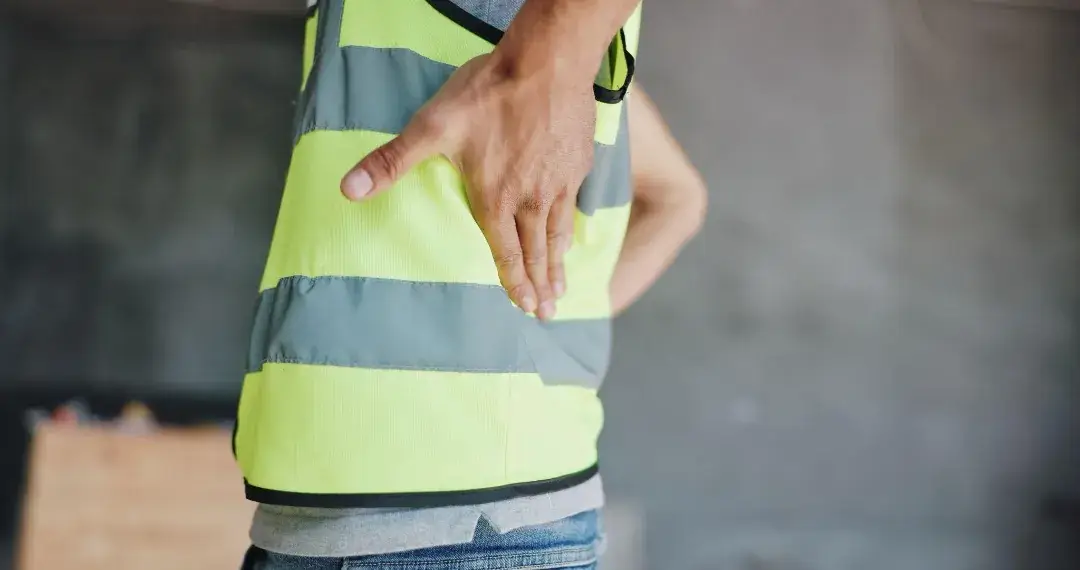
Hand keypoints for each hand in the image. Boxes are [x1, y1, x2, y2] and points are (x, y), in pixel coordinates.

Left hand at [340, 53, 595, 320]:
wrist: (546, 62)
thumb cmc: (488, 94)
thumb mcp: (432, 128)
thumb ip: (391, 162)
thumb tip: (347, 190)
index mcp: (497, 199)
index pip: (506, 252)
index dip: (514, 282)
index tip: (524, 307)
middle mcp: (531, 199)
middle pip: (537, 251)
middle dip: (541, 285)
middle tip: (547, 313)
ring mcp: (558, 182)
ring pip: (558, 234)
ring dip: (559, 264)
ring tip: (562, 289)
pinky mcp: (578, 163)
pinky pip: (574, 206)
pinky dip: (572, 229)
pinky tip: (574, 236)